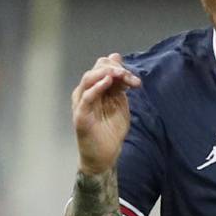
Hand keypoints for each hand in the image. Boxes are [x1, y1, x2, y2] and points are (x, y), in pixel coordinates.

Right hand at [71, 53, 140, 175]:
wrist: (104, 156)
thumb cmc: (111, 132)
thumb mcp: (120, 104)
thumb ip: (121, 85)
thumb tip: (118, 59)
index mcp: (96, 88)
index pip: (104, 66)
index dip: (120, 67)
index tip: (136, 81)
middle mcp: (86, 92)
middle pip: (97, 68)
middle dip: (116, 68)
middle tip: (130, 78)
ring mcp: (81, 103)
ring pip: (89, 78)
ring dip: (107, 73)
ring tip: (121, 75)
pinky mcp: (80, 115)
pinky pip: (86, 97)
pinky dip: (97, 87)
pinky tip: (108, 82)